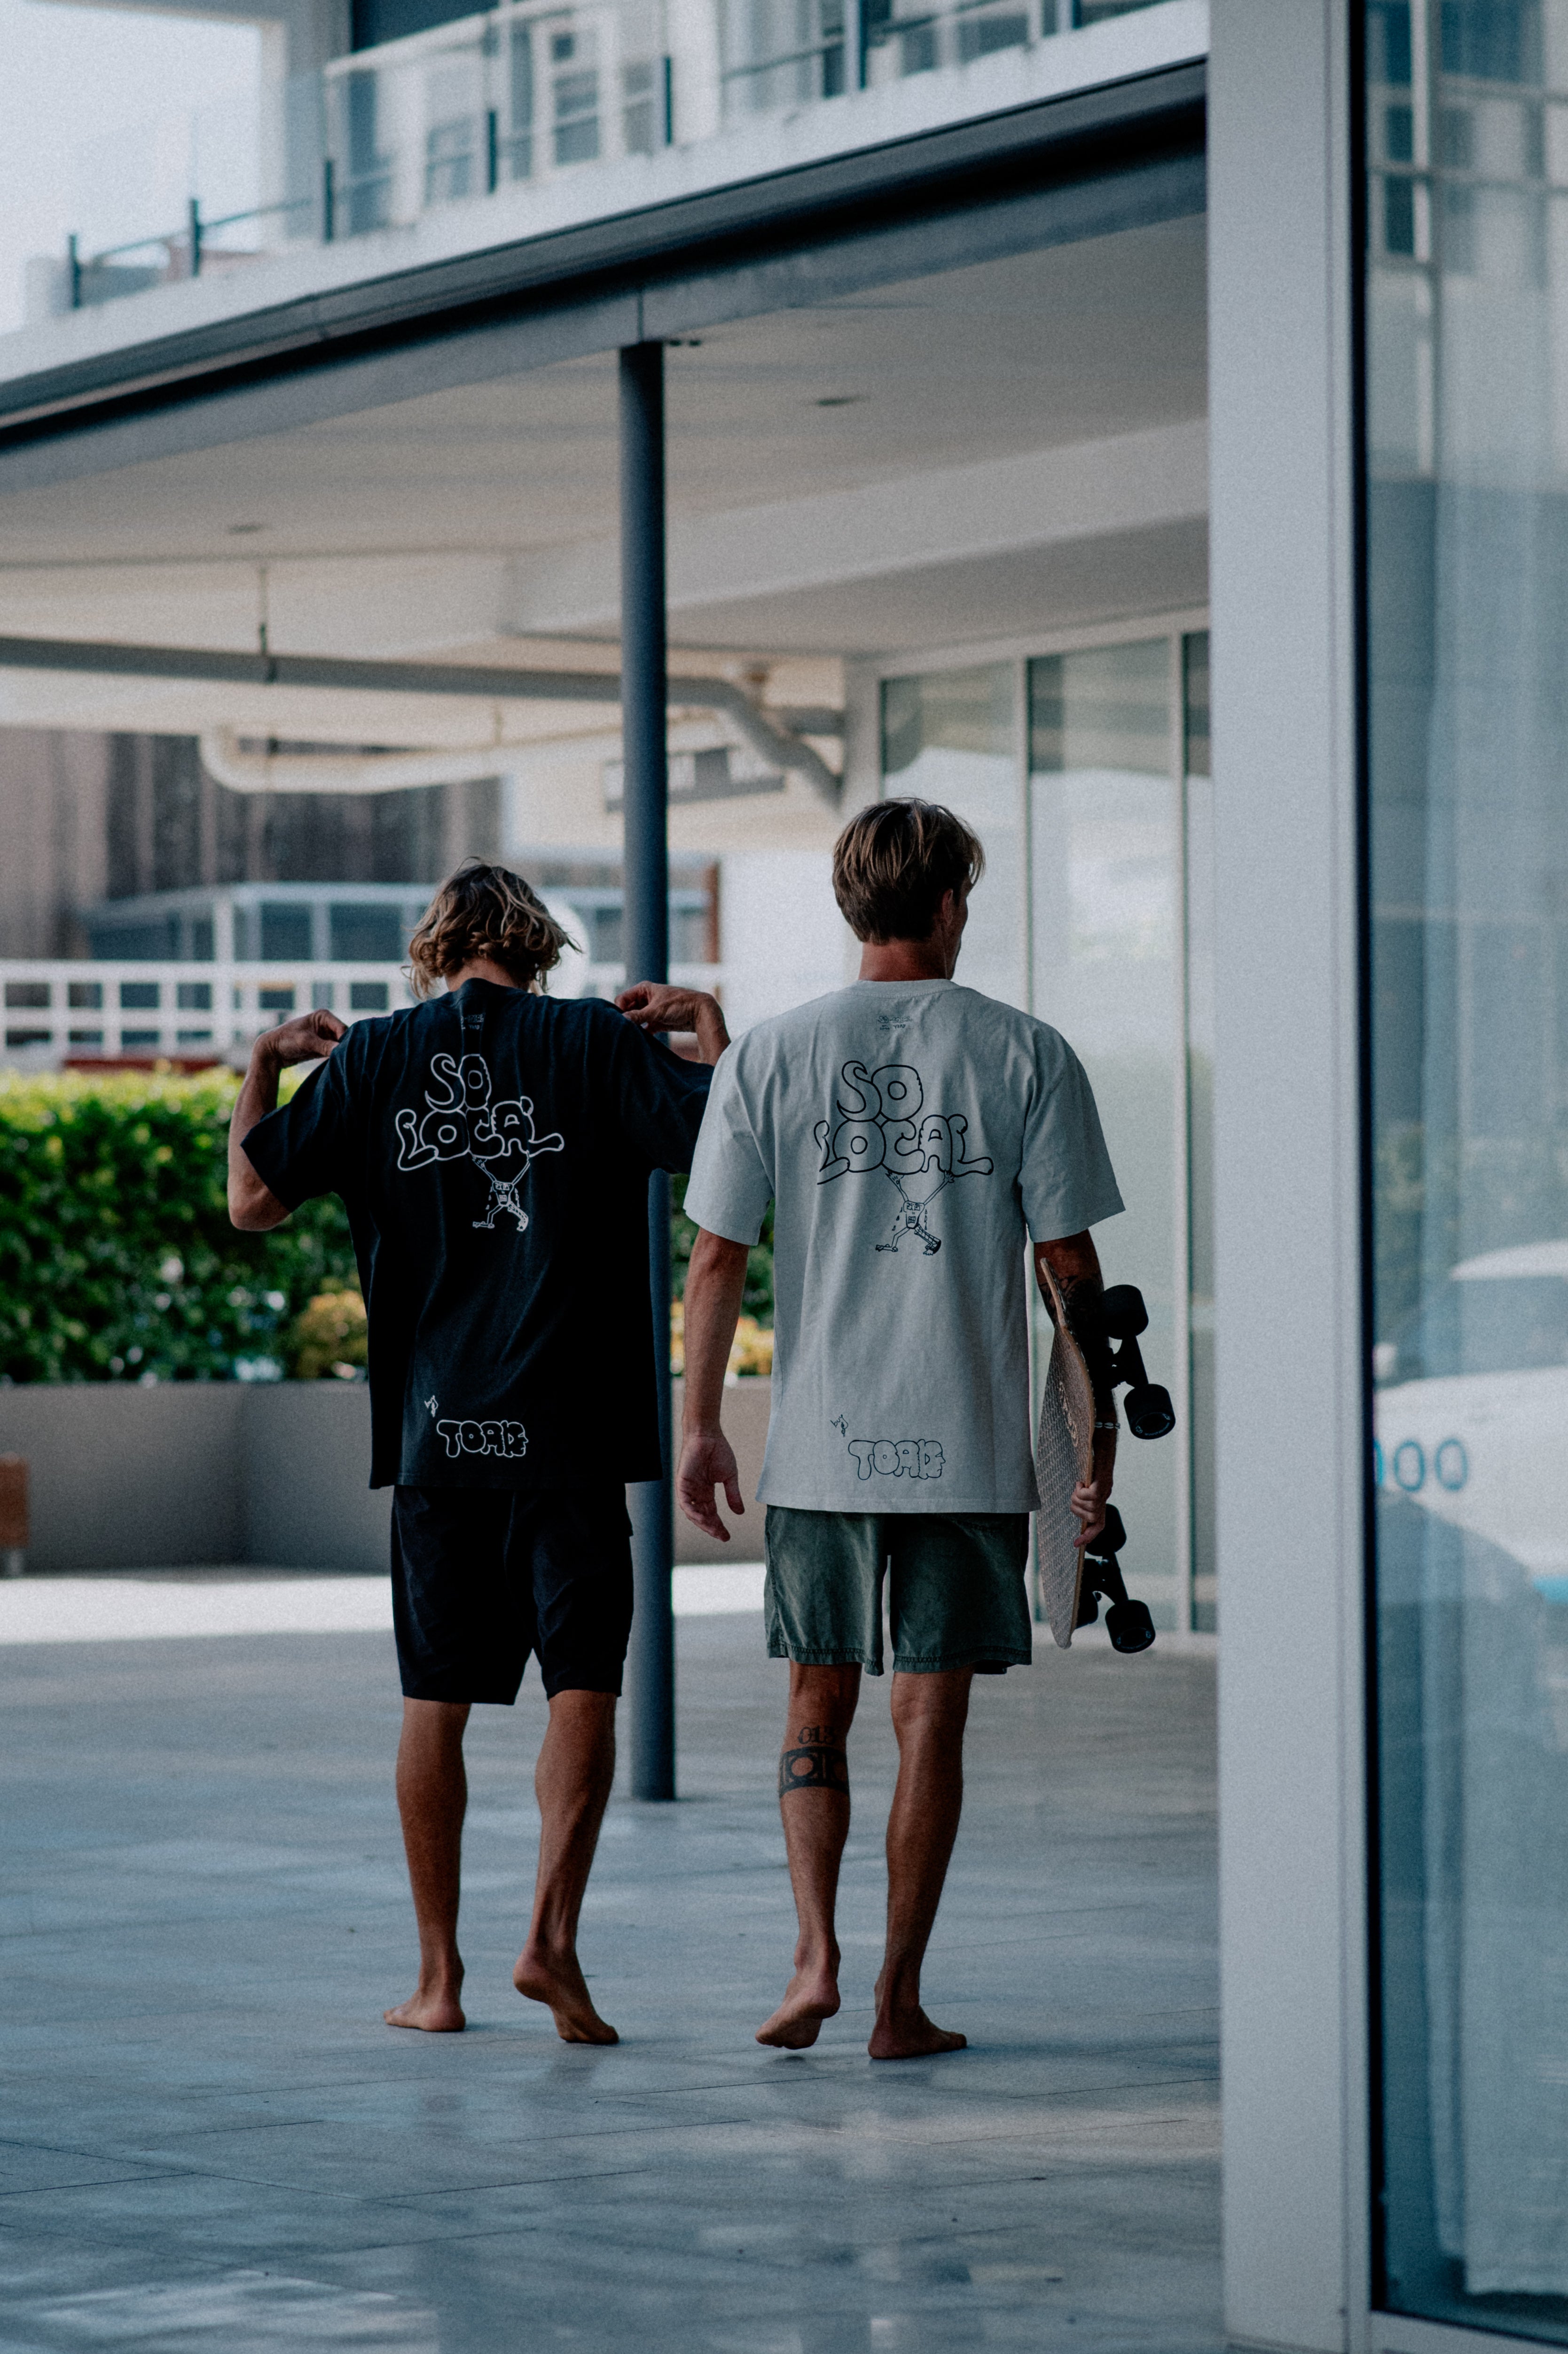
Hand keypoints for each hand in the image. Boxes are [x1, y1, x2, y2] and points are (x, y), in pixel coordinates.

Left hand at [257, 1009, 346, 1067]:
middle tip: (346, 1060)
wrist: (272, 1051)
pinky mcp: (323, 1047)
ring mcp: (325, 1036)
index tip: (344, 1054)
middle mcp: (326, 1024)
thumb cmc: (286, 1041)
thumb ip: (324, 1046)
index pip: (342, 1028)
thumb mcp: (306, 1042)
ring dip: (341, 1053)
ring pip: (341, 1045)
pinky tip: (337, 1064)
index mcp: (323, 1016)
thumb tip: (341, 1051)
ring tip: (342, 1063)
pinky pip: (335, 1052)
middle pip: (344, 1037)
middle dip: (344, 1047)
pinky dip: (336, 1057)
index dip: (345, 1041)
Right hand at [616, 982, 713, 1033]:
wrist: (700, 1012)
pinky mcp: (657, 1021)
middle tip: (623, 1031)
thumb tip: (621, 1021)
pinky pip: (644, 1028)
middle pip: (627, 1010)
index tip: (620, 1021)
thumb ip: (638, 1016)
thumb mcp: (656, 1010)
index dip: (619, 1010)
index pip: (622, 999)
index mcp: (643, 989)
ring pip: (636, 1020)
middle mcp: (646, 998)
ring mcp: (651, 1010)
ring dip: (634, 1027)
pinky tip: (640, 1040)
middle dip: (625, 1019)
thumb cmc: (679, 1004)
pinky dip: (642, 1034)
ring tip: (630, 1036)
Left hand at [677, 1426, 743, 1541]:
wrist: (708, 1435)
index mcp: (706, 1491)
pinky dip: (693, 1512)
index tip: (727, 1536)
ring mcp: (688, 1488)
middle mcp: (696, 1492)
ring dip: (703, 1523)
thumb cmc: (717, 1451)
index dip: (718, 1525)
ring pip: (692, 1512)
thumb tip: (740, 1512)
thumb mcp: (729, 1477)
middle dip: (712, 1527)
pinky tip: (702, 1519)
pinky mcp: (682, 1483)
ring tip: (714, 1530)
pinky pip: (685, 1502)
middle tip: (722, 1536)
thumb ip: (733, 1495)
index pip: (711, 1513)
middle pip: (702, 1516)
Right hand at [1070, 1428, 1114, 1549]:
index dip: (1089, 1536)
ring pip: (1087, 1507)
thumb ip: (1084, 1490)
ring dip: (1077, 1497)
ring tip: (1079, 1484)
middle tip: (1076, 1492)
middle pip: (1088, 1518)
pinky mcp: (1103, 1484)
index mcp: (1102, 1497)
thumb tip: (1077, 1493)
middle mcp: (1106, 1496)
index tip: (1076, 1544)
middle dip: (1077, 1509)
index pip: (1099, 1524)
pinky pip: (1088, 1496)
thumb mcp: (1086, 1478)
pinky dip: (1081, 1490)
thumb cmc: (1091, 1457)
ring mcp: (1106, 1491)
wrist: (1101, 1439)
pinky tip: (1081, 1480)